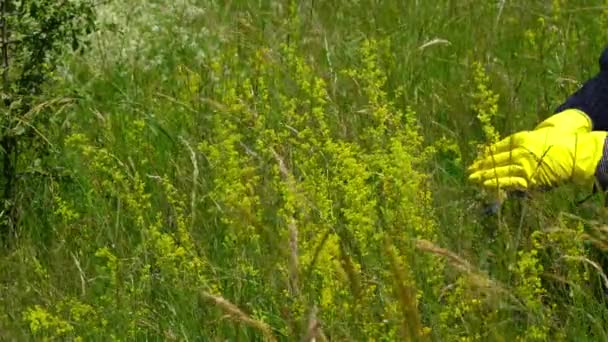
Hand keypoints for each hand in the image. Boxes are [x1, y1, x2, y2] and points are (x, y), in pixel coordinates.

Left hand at [468, 125, 606, 190]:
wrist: (578, 154)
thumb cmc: (561, 143)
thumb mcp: (539, 136)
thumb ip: (523, 142)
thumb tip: (509, 148)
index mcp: (521, 138)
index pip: (498, 146)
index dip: (487, 153)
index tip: (478, 157)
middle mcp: (519, 151)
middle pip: (496, 159)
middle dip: (481, 165)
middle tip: (469, 169)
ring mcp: (523, 165)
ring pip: (499, 170)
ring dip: (484, 175)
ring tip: (473, 178)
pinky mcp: (529, 178)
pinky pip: (509, 182)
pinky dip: (497, 183)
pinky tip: (486, 184)